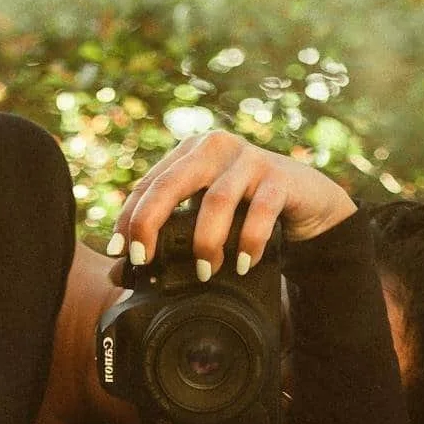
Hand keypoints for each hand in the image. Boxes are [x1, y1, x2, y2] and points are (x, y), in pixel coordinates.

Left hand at [106, 128, 355, 281]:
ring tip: (204, 272)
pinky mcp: (280, 177)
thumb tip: (117, 275)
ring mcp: (249, 159)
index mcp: (191, 154)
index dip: (130, 217)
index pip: (150, 183)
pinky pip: (260, 211)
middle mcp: (215, 148)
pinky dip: (249, 242)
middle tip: (143, 260)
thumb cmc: (246, 213)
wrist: (306, 200)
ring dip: (205, 242)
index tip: (120, 252)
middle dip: (151, 222)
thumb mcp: (205, 219)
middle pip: (172, 183)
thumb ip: (170, 237)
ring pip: (216, 200)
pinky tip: (244, 264)